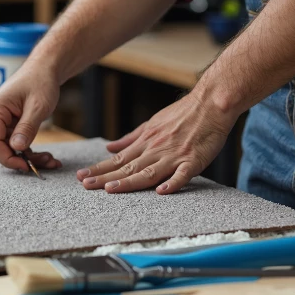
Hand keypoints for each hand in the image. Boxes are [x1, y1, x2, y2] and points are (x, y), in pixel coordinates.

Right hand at [0, 69, 62, 171]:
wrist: (44, 69)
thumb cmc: (40, 82)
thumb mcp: (37, 106)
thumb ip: (26, 128)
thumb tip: (16, 148)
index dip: (7, 158)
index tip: (26, 166)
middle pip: (0, 147)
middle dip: (21, 159)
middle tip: (44, 164)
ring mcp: (0, 121)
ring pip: (10, 148)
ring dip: (29, 157)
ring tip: (50, 160)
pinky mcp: (9, 124)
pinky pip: (16, 142)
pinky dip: (30, 151)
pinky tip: (46, 156)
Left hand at [76, 92, 237, 193]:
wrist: (212, 103)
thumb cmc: (183, 114)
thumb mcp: (152, 124)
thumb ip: (131, 139)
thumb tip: (109, 147)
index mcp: (146, 142)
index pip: (118, 159)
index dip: (99, 169)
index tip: (81, 177)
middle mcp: (156, 149)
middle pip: (127, 167)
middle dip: (105, 177)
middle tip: (85, 185)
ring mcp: (174, 155)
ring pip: (148, 172)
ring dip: (129, 181)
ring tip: (110, 189)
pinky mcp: (194, 160)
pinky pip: (182, 174)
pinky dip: (172, 183)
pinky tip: (161, 192)